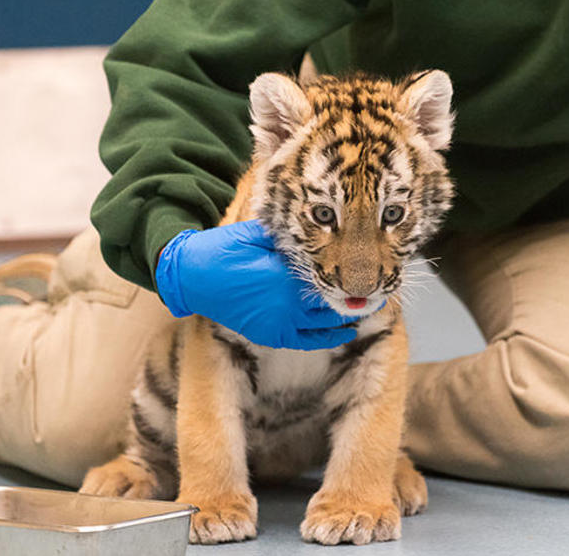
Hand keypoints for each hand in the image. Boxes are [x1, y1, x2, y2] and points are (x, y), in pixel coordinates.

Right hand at [154, 220, 355, 349]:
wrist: (192, 277)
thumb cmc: (223, 249)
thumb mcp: (256, 232)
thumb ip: (286, 235)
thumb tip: (317, 228)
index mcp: (286, 273)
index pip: (329, 271)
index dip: (349, 268)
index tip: (367, 262)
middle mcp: (288, 301)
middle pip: (333, 297)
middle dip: (355, 291)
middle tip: (376, 284)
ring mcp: (281, 321)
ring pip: (326, 319)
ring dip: (348, 313)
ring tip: (367, 304)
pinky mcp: (272, 335)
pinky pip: (309, 339)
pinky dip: (330, 336)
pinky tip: (346, 331)